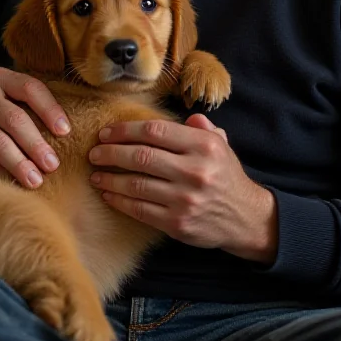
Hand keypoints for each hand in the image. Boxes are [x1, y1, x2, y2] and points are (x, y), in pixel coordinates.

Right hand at [0, 67, 70, 188]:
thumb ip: (22, 99)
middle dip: (37, 145)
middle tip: (53, 165)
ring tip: (36, 181)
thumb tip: (63, 128)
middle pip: (15, 120)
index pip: (30, 89)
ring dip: (20, 165)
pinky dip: (0, 174)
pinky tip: (13, 184)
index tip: (65, 131)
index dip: (50, 110)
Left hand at [88, 113, 276, 262]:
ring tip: (95, 175)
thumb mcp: (221, 145)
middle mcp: (195, 170)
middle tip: (94, 152)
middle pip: (141, 156)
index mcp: (203, 146)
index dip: (125, 130)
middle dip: (111, 153)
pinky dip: (120, 201)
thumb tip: (188, 117)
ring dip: (110, 179)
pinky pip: (140, 210)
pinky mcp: (178, 223)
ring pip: (136, 185)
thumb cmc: (226, 176)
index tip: (106, 132)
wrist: (246, 218)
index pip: (155, 132)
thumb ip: (202, 128)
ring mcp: (185, 199)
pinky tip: (109, 194)